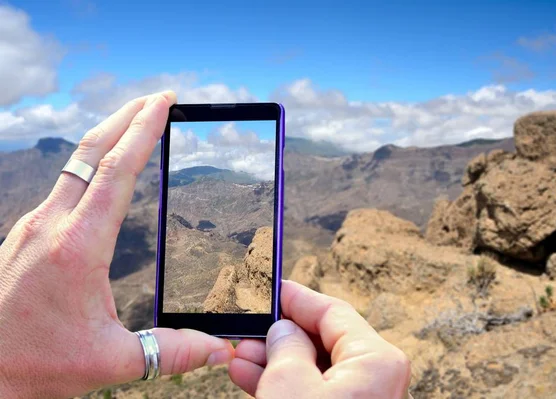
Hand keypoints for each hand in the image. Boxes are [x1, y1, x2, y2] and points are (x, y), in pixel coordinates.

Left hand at [0, 92, 233, 398]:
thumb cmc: (36, 366)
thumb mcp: (111, 361)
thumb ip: (170, 351)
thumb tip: (219, 349)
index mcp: (77, 246)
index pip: (117, 171)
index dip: (143, 131)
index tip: (164, 102)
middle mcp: (51, 225)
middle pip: (91, 151)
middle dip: (127, 116)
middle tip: (158, 97)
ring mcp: (33, 227)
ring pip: (74, 165)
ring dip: (107, 138)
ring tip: (136, 126)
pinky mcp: (25, 235)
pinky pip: (63, 186)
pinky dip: (90, 165)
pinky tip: (102, 174)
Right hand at [229, 280, 411, 398]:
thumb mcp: (290, 384)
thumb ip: (285, 345)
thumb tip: (283, 330)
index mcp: (376, 359)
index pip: (332, 311)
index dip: (297, 298)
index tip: (273, 289)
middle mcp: (377, 376)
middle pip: (323, 339)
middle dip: (280, 335)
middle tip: (248, 332)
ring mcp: (364, 397)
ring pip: (316, 368)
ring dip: (276, 361)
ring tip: (242, 358)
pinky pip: (316, 391)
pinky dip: (287, 383)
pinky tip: (253, 377)